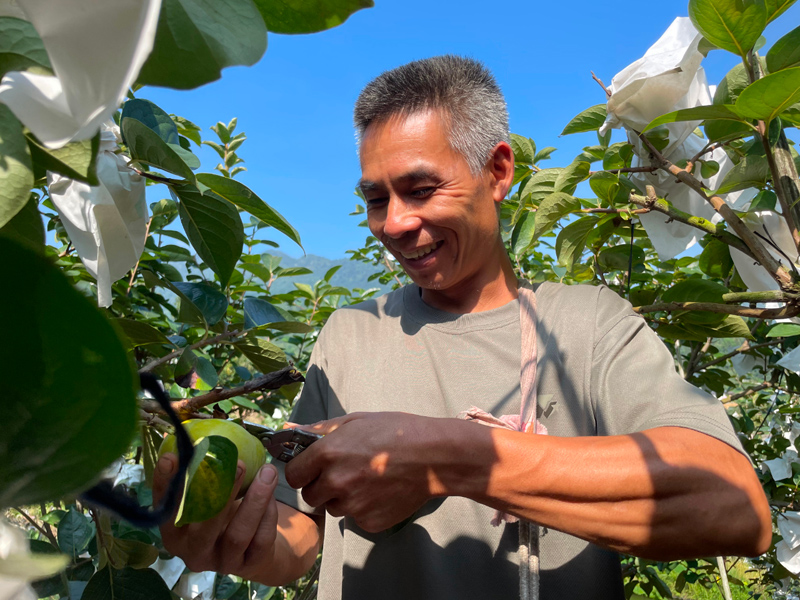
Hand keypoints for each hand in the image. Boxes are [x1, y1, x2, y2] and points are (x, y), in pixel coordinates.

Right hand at [153, 453, 280, 578]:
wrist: (250, 552)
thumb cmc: (221, 516)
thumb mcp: (207, 500)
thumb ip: (201, 478)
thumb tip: (197, 435)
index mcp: (175, 534)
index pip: (164, 512)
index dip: (165, 485)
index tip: (172, 456)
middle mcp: (193, 553)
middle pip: (204, 527)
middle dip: (222, 494)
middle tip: (238, 463)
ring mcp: (221, 562)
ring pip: (238, 534)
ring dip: (254, 500)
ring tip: (267, 471)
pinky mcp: (249, 565)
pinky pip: (261, 539)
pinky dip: (268, 514)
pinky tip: (272, 494)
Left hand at [284, 412, 445, 532]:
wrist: (433, 457)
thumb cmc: (396, 432)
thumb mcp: (355, 421)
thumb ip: (318, 429)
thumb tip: (287, 431)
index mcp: (328, 453)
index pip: (293, 474)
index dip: (303, 471)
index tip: (313, 468)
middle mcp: (335, 482)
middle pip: (310, 495)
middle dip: (321, 486)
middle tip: (345, 472)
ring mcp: (352, 505)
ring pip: (333, 508)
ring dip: (342, 498)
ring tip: (367, 479)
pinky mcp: (368, 522)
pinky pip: (355, 518)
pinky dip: (363, 509)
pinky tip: (380, 492)